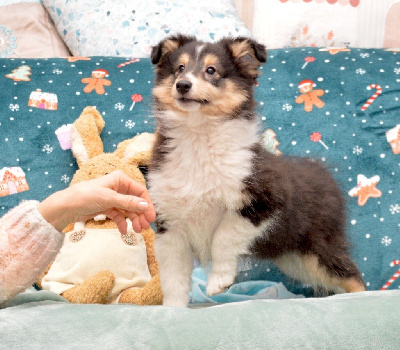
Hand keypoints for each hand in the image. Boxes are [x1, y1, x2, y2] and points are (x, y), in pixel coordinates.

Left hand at [37, 170, 155, 233]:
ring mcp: (113, 198)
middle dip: (141, 214)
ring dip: (133, 220)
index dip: (147, 204)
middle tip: (145, 227)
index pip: (140, 191)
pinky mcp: (107, 207)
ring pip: (128, 209)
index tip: (151, 217)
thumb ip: (128, 202)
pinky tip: (124, 231)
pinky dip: (122, 223)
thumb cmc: (85, 196)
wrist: (65, 207)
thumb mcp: (109, 199)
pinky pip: (119, 215)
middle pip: (135, 202)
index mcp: (120, 179)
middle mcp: (118, 187)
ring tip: (137, 231)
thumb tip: (145, 205)